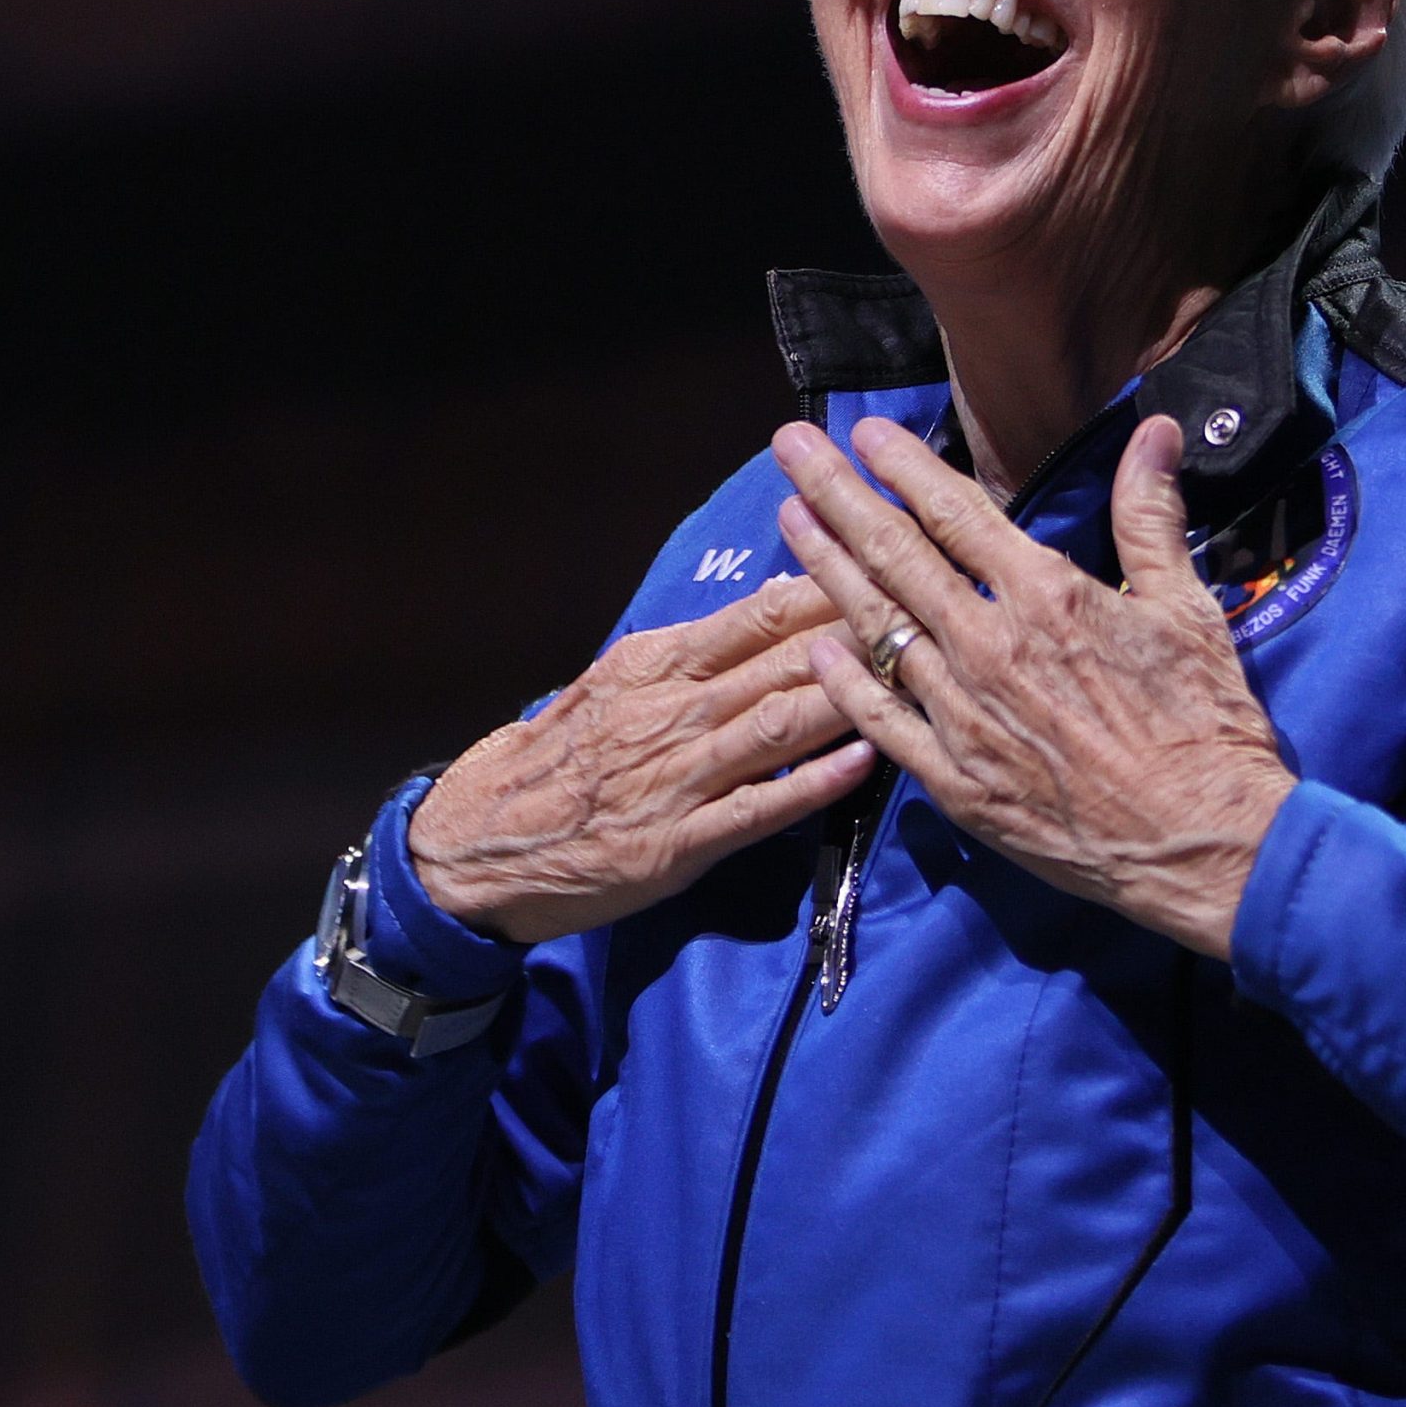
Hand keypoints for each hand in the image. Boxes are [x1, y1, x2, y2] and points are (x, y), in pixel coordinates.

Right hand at [409, 575, 878, 942]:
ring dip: (847, 698)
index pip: (757, 614)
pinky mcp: (678, 843)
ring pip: (776, 725)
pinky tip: (864, 762)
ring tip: (911, 674)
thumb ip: (693, 655)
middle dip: (856, 634)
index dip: (827, 586)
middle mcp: (670, 712)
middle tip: (928, 610)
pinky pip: (758, 808)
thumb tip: (771, 608)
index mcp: (657, 665)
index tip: (888, 561)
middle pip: (780, 661)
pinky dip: (813, 784)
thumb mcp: (616, 686)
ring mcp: (676, 778)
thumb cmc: (558, 761)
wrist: (477, 845)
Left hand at [770, 413, 1296, 959]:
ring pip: (875, 627)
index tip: (863, 431)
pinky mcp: (953, 781)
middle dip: (836, 493)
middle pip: (895, 554)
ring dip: (825, 568)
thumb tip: (1158, 430)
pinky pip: (882, 720)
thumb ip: (1151, 516)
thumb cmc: (1205, 725)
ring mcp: (963, 715)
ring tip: (787, 519)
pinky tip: (813, 646)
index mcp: (1046, 597)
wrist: (1199, 843)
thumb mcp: (1188, 608)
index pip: (955, 511)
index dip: (904, 465)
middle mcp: (989, 646)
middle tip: (789, 447)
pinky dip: (842, 681)